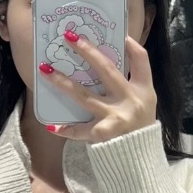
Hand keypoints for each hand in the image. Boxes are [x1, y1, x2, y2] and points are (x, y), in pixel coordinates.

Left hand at [39, 31, 155, 142]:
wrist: (141, 158)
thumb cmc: (140, 124)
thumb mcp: (147, 99)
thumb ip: (137, 76)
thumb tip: (124, 44)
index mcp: (142, 90)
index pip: (141, 61)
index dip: (131, 46)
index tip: (118, 34)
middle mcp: (129, 100)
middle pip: (107, 71)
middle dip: (88, 52)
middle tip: (69, 38)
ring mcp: (115, 118)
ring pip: (85, 97)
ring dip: (63, 83)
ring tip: (45, 71)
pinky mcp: (102, 135)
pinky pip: (80, 130)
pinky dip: (66, 129)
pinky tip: (51, 126)